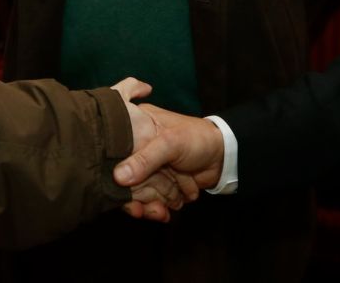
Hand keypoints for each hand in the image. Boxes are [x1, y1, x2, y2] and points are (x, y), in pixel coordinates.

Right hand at [113, 101, 222, 221]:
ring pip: (138, 190)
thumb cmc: (197, 139)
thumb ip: (146, 159)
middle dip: (135, 196)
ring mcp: (149, 165)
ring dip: (149, 204)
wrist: (224, 156)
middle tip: (141, 211)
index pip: (116, 152)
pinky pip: (150, 197)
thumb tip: (118, 178)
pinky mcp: (159, 180)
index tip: (117, 194)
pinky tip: (166, 213)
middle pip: (125, 175)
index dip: (114, 174)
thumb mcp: (171, 144)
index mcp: (136, 126)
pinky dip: (158, 207)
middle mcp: (138, 146)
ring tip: (162, 212)